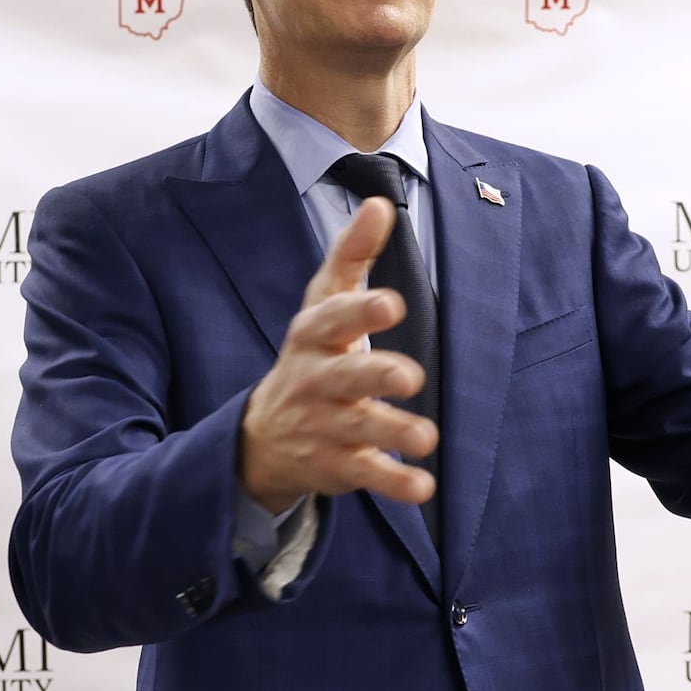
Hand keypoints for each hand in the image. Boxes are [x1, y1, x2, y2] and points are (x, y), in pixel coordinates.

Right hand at [240, 198, 437, 513]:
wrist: (263, 435)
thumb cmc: (312, 354)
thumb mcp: (323, 303)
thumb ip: (352, 256)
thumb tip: (381, 204)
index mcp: (313, 335)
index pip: (331, 318)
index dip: (360, 312)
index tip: (393, 304)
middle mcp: (315, 380)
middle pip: (344, 376)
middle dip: (374, 375)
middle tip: (410, 375)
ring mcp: (323, 424)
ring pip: (357, 428)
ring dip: (392, 431)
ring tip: (427, 437)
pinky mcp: (336, 464)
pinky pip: (365, 474)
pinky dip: (393, 482)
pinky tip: (422, 486)